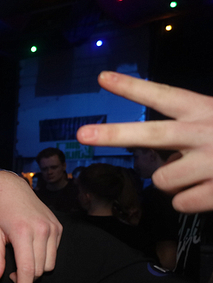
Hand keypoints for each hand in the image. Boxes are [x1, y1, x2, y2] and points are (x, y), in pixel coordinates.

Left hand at [0, 171, 61, 282]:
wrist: (12, 189)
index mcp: (22, 233)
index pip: (27, 269)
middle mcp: (42, 230)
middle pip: (39, 270)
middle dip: (26, 278)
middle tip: (10, 272)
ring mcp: (53, 229)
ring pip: (49, 265)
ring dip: (36, 269)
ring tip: (21, 260)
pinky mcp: (59, 228)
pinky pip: (54, 254)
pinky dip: (43, 258)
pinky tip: (30, 248)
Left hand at [77, 71, 212, 212]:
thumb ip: (188, 131)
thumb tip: (158, 155)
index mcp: (206, 110)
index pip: (163, 95)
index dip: (131, 88)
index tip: (102, 78)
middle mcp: (206, 132)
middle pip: (150, 133)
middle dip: (113, 133)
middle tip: (82, 133)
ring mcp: (212, 162)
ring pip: (161, 180)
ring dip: (172, 183)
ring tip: (199, 174)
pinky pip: (180, 203)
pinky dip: (191, 201)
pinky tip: (211, 190)